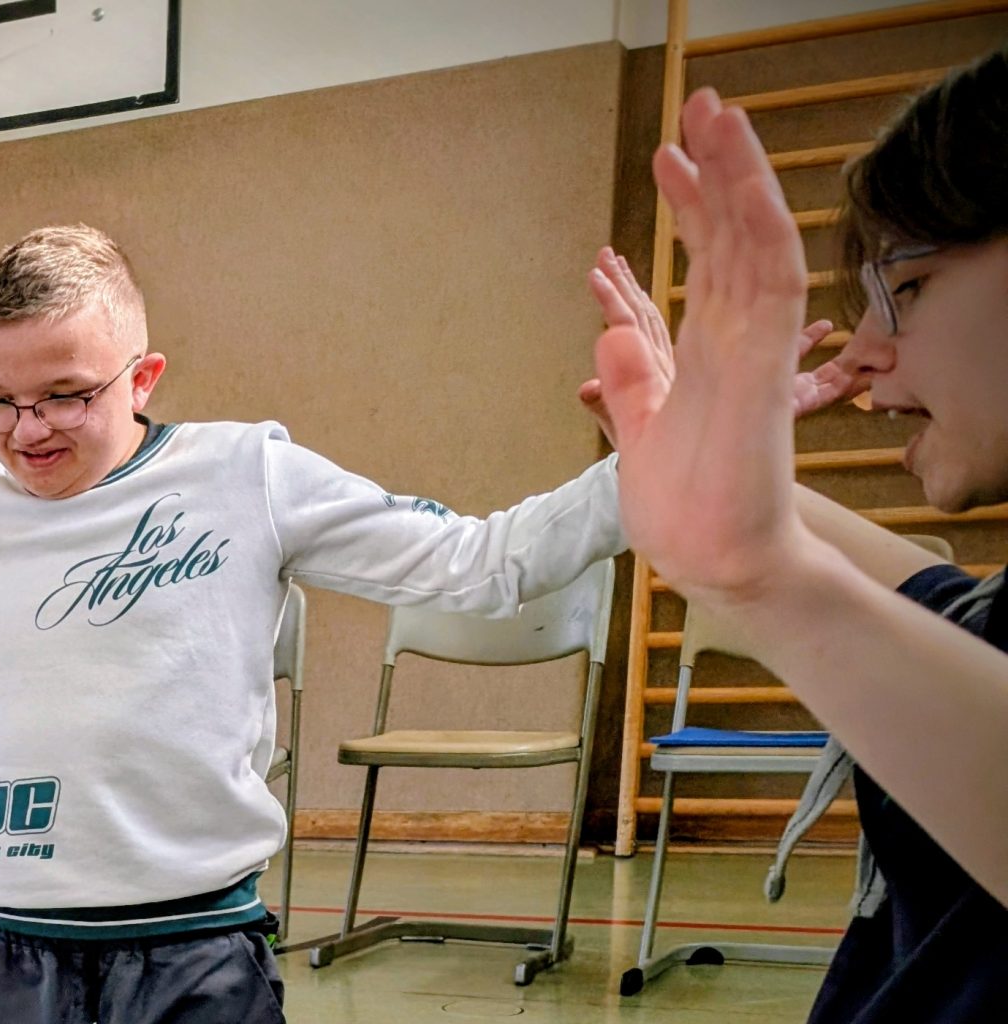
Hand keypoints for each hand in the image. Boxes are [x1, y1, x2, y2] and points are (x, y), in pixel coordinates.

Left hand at [597, 89, 820, 606]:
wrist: (718, 563)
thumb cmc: (689, 508)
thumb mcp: (637, 434)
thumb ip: (628, 384)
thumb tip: (606, 336)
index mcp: (707, 351)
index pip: (704, 259)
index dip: (691, 205)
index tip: (668, 156)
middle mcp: (736, 341)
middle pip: (733, 235)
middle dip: (717, 169)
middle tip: (699, 105)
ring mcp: (753, 352)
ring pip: (756, 245)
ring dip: (740, 181)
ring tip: (720, 119)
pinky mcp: (761, 375)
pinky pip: (772, 294)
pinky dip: (761, 240)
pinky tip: (748, 193)